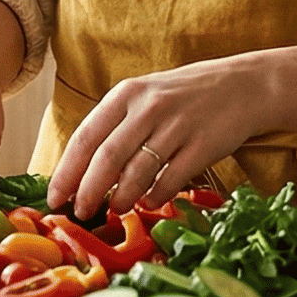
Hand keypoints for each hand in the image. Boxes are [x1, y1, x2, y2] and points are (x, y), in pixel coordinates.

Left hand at [47, 56, 267, 221]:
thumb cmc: (184, 96)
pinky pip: (171, 179)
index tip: (54, 197)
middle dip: (88, 191)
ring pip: (138, 171)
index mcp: (126, 94)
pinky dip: (156, 196)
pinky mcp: (203, 144)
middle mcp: (148, 107)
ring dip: (122, 197)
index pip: (86, 136)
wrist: (243, 85)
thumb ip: (117, 126)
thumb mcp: (145, 97)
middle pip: (107, 157)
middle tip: (79, 212)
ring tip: (114, 209)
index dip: (67, 171)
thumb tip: (83, 171)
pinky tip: (150, 203)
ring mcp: (177, 125)